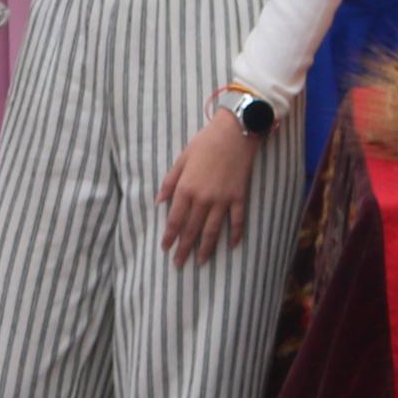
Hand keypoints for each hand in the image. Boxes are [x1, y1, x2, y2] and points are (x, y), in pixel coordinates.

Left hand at [157, 109, 257, 264]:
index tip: (166, 248)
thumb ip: (169, 182)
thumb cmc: (205, 143)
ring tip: (201, 262)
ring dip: (206, 248)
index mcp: (186, 189)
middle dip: (184, 248)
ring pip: (212, 230)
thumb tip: (158, 201)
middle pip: (192, 229)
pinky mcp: (239, 197)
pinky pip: (237, 220)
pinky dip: (235, 234)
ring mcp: (222, 200)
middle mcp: (203, 198)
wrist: (234, 133)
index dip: (170, 236)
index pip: (175, 219)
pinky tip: (232, 245)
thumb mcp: (181, 159)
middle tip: (179, 264)